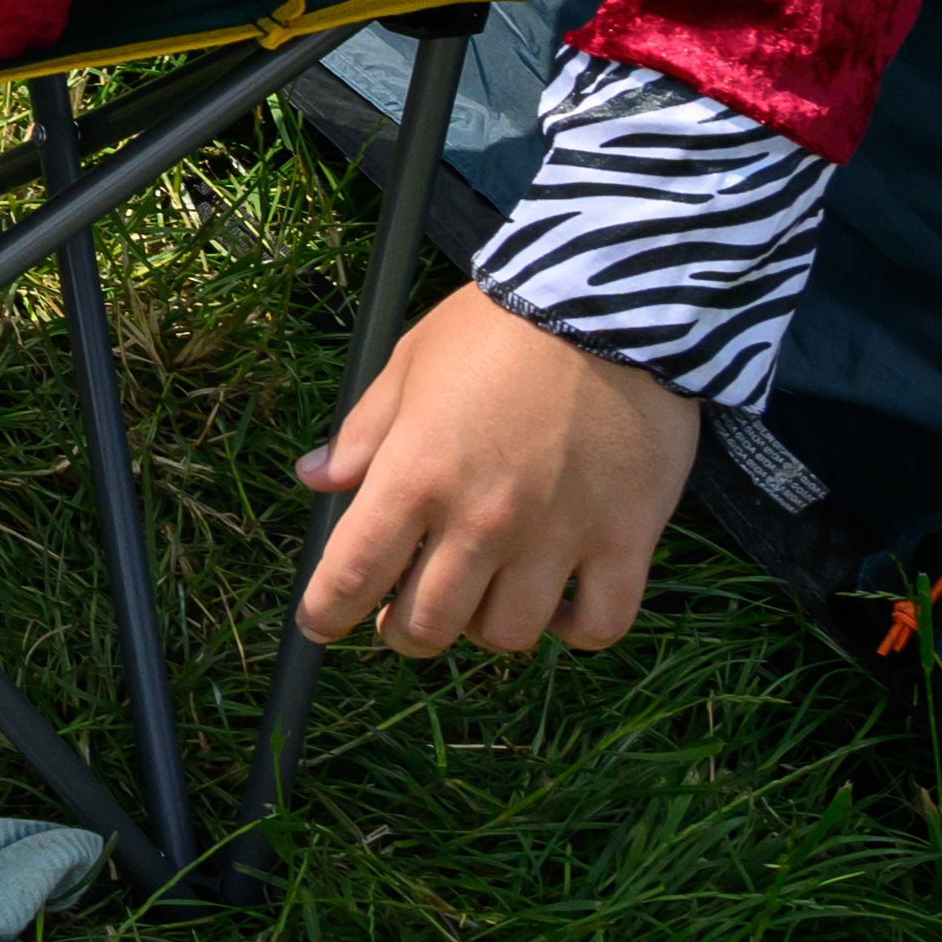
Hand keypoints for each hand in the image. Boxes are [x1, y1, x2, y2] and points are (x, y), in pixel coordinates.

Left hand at [297, 287, 701, 653]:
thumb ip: (362, 433)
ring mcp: (557, 537)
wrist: (607, 306)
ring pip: (506, 636)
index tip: (319, 626)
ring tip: (481, 600)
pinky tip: (557, 606)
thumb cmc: (498, 329)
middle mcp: (480, 519)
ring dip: (484, 630)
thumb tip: (316, 480)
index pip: (354, 572)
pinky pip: (597, 626)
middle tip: (403, 618)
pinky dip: (572, 632)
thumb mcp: (409, 364)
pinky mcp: (626, 542)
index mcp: (415, 474)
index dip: (328, 611)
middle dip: (404, 632)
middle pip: (428, 624)